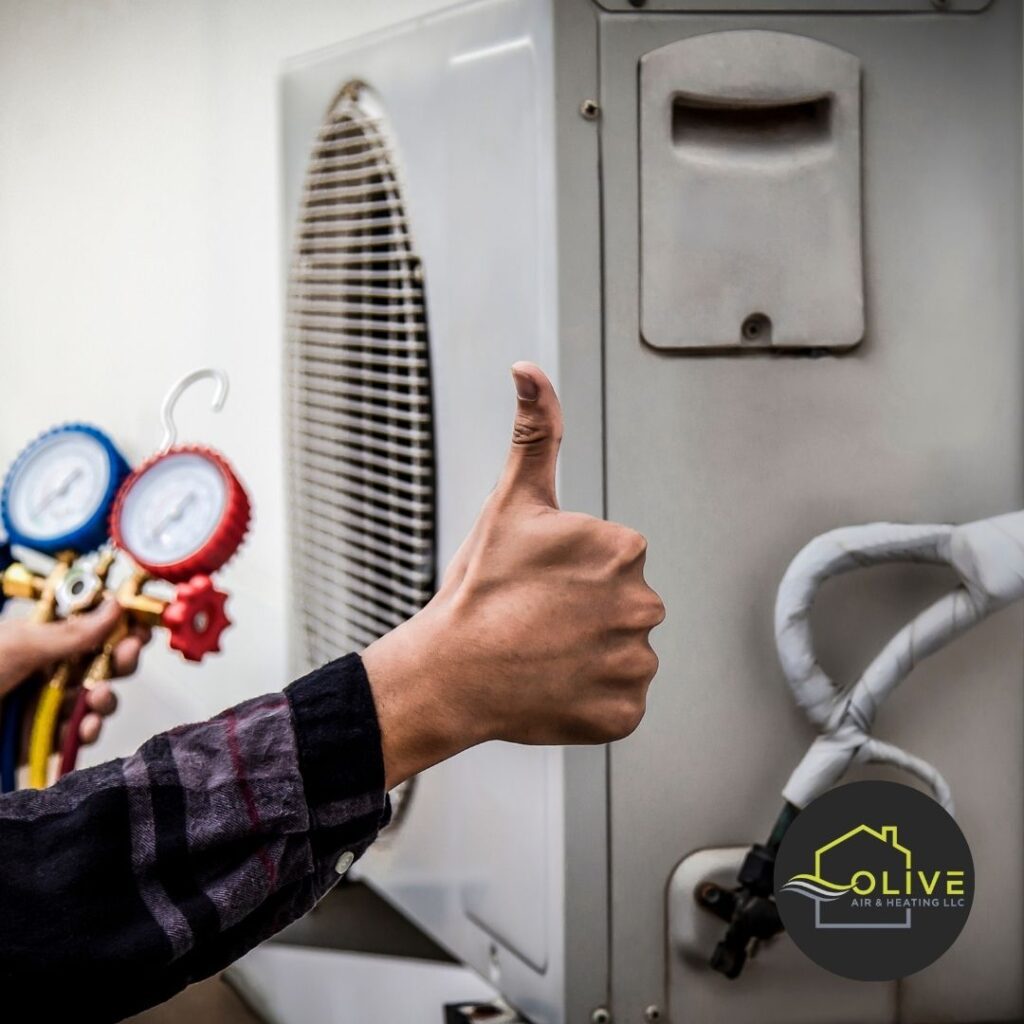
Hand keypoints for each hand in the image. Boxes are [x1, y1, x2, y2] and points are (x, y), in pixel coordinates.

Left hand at [0, 598, 150, 751]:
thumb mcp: (17, 645)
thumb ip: (69, 632)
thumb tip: (114, 608)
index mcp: (36, 637)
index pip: (89, 624)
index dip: (117, 622)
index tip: (138, 623)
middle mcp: (44, 667)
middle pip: (101, 659)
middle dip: (119, 658)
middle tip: (125, 655)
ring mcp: (44, 703)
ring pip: (96, 696)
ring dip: (106, 697)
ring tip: (98, 698)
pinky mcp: (42, 737)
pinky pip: (79, 731)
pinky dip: (89, 730)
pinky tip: (85, 728)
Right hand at [362, 362, 664, 789]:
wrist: (447, 673)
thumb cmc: (478, 587)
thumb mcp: (510, 500)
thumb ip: (535, 431)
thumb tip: (528, 369)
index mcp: (625, 550)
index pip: (614, 560)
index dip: (571, 573)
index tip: (537, 584)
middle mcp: (644, 605)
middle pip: (622, 606)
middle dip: (586, 613)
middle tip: (536, 621)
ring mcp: (635, 664)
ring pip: (622, 653)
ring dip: (589, 655)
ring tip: (542, 655)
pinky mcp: (625, 713)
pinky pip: (618, 701)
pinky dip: (590, 698)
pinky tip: (552, 686)